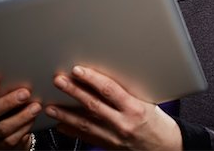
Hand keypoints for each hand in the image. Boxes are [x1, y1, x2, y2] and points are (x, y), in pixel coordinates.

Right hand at [0, 81, 41, 149]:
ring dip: (21, 116)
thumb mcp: (5, 94)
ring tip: (36, 107)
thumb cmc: (9, 106)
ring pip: (2, 128)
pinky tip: (32, 120)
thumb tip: (23, 73)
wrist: (13, 129)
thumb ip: (8, 86)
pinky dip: (24, 128)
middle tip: (25, 93)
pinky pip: (11, 139)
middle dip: (8, 102)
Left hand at [46, 66, 181, 149]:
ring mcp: (114, 136)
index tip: (78, 70)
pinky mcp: (108, 145)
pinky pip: (86, 137)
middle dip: (73, 91)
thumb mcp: (148, 101)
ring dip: (65, 113)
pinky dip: (71, 130)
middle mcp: (123, 123)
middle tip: (59, 80)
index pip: (109, 90)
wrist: (163, 146)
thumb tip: (106, 76)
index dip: (91, 79)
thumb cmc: (157, 121)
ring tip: (50, 105)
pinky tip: (60, 124)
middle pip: (93, 105)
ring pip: (85, 123)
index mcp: (135, 108)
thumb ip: (128, 90)